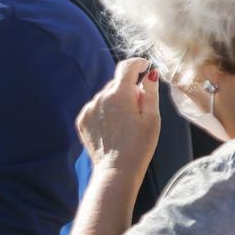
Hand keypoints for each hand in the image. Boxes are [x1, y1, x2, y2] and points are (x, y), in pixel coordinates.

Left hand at [76, 59, 160, 173]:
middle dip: (129, 90)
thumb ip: (150, 92)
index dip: (137, 63)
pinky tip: (113, 129)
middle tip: (139, 110)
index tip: (144, 66)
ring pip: (106, 96)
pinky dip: (105, 112)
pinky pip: (96, 108)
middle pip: (117, 84)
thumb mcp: (152, 118)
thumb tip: (149, 74)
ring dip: (116, 102)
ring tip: (125, 125)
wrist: (117, 171)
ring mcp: (89, 109)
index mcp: (119, 94)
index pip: (126, 67)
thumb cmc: (139, 146)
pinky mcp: (82, 121)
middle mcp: (100, 98)